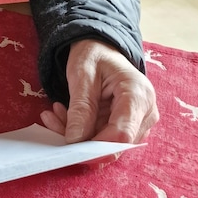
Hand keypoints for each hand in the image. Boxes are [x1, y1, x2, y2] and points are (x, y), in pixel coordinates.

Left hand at [40, 39, 158, 145]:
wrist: (102, 49)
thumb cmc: (94, 55)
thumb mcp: (82, 75)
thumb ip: (81, 108)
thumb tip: (74, 141)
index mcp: (138, 95)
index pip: (122, 134)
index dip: (96, 148)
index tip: (68, 145)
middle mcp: (145, 113)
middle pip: (115, 143)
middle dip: (81, 139)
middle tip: (51, 119)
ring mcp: (138, 122)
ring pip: (106, 144)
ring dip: (77, 135)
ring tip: (55, 112)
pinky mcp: (127, 126)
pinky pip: (103, 139)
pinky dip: (81, 132)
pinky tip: (63, 115)